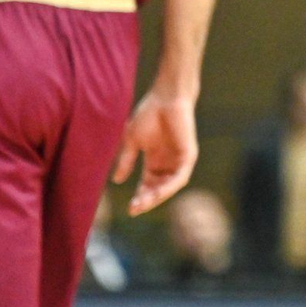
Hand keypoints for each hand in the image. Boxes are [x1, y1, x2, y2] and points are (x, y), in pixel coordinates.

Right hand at [113, 89, 197, 216]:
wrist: (165, 97)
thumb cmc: (149, 114)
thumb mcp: (133, 141)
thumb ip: (127, 161)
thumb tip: (117, 180)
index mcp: (155, 160)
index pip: (148, 185)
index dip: (139, 197)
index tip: (128, 209)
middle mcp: (168, 163)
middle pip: (158, 189)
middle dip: (146, 200)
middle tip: (134, 209)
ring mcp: (179, 160)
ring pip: (169, 186)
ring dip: (157, 197)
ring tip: (143, 204)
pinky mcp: (188, 155)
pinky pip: (180, 177)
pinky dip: (169, 186)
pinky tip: (157, 193)